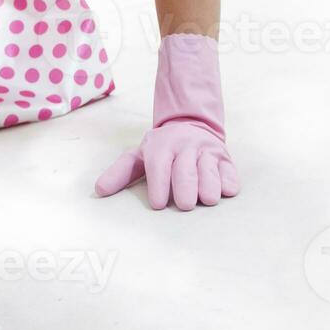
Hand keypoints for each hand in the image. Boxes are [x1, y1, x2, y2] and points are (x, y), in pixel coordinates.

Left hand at [94, 33, 240, 210]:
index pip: (160, 168)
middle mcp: (185, 146)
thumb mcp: (138, 156)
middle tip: (184, 205)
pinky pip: (230, 172)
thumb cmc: (161, 149)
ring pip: (210, 172)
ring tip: (205, 199)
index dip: (159, 188)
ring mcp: (207, 151)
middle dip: (185, 191)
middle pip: (186, 172)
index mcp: (161, 147)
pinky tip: (224, 190)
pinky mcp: (225, 158)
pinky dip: (228, 183)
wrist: (190, 123)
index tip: (158, 205)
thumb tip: (99, 191)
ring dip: (209, 188)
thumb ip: (119, 173)